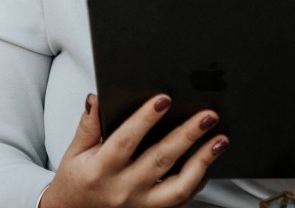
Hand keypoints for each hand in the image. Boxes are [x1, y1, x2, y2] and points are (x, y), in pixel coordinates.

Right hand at [39, 93, 226, 207]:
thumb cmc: (77, 183)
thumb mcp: (74, 153)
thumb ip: (88, 125)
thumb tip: (97, 97)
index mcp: (101, 170)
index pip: (125, 141)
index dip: (145, 119)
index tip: (163, 99)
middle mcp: (123, 190)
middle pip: (160, 160)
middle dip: (187, 135)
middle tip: (207, 115)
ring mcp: (140, 205)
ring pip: (178, 186)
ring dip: (202, 161)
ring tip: (219, 140)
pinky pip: (180, 201)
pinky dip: (196, 184)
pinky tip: (207, 166)